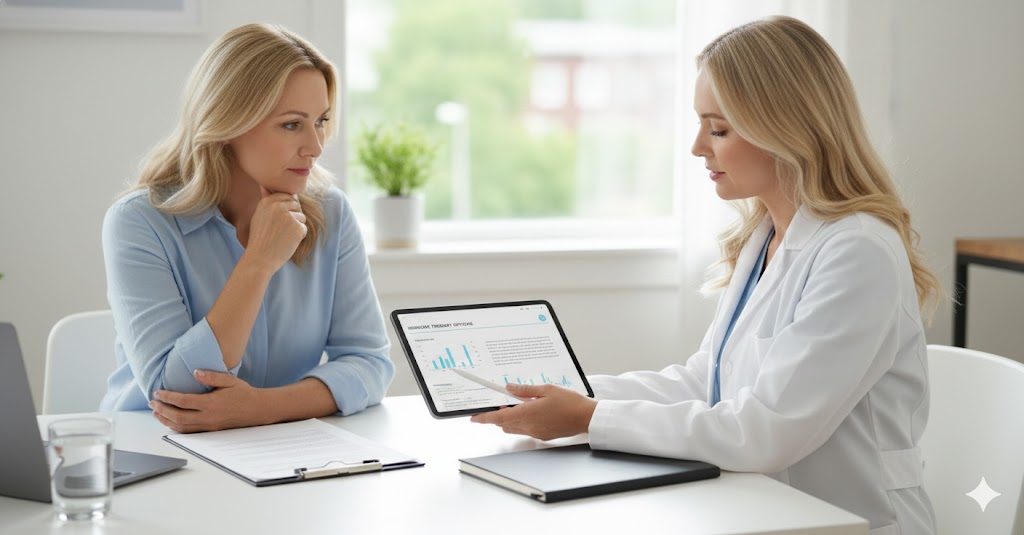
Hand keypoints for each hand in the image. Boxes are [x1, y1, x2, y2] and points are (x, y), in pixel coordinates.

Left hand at [149, 370, 266, 432]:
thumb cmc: (244, 393)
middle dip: (162, 410)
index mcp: (211, 403)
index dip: (167, 397)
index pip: (183, 401)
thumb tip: (195, 372)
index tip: (157, 393)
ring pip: (181, 427)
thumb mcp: (229, 380)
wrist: (257, 409)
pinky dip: (176, 428)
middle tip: (152, 403)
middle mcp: (208, 417)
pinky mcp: (210, 430)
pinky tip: (170, 422)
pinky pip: (189, 432)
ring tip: (156, 413)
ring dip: (166, 420)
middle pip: (178, 416)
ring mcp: (209, 426)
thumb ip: (211, 376)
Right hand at [241, 187, 306, 273]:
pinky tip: (287, 242)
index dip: (286, 209)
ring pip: (302, 217)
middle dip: (293, 217)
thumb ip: (265, 199)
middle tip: (280, 230)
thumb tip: (264, 184)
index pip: (287, 196)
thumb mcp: (259, 216)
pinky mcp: (297, 227)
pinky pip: (304, 228)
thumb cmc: (259, 238)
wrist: (259, 259)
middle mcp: (277, 206)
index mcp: (267, 201)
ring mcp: (288, 216)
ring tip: (282, 236)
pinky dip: (299, 237)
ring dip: (296, 227)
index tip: (278, 221)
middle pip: (296, 205)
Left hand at [469, 384, 597, 440]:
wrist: (587, 418)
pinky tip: (533, 411)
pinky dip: (523, 422)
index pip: (499, 417)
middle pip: (504, 424)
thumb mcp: (546, 389)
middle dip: (500, 415)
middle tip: (503, 401)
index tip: (474, 418)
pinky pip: (526, 430)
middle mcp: (529, 426)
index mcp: (527, 414)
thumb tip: (510, 388)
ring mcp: (536, 433)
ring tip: (520, 405)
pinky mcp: (543, 436)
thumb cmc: (570, 402)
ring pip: (514, 428)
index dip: (484, 418)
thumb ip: (525, 390)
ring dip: (511, 419)